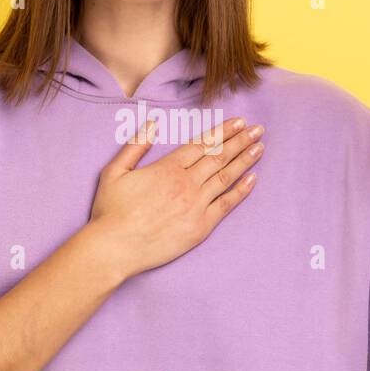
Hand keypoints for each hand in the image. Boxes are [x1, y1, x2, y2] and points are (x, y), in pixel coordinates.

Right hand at [88, 116, 263, 279]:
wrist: (115, 248)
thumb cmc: (111, 211)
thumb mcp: (115, 171)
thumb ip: (135, 146)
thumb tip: (151, 123)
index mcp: (168, 167)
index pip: (202, 143)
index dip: (222, 131)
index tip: (238, 122)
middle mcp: (186, 183)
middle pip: (219, 156)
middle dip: (240, 141)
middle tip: (257, 130)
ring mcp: (196, 205)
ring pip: (226, 177)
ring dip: (245, 160)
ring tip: (259, 147)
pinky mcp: (201, 227)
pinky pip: (226, 205)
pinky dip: (241, 191)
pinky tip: (253, 179)